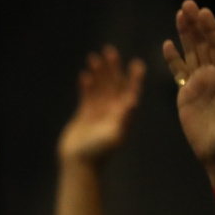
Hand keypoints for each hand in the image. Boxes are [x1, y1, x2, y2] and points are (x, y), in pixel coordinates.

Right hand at [58, 45, 145, 162]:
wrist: (79, 162)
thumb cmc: (97, 152)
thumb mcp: (113, 136)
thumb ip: (123, 120)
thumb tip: (132, 102)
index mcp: (122, 113)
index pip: (131, 90)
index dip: (134, 77)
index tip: (136, 63)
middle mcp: (112, 109)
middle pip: (114, 83)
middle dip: (113, 68)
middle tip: (109, 51)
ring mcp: (98, 110)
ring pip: (100, 86)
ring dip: (98, 72)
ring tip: (93, 58)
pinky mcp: (84, 113)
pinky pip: (86, 95)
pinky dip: (86, 85)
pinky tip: (84, 75)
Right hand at [163, 0, 214, 174]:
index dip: (211, 31)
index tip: (204, 14)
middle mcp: (213, 76)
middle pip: (204, 44)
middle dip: (196, 25)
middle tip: (187, 4)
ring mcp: (200, 84)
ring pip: (192, 53)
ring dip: (186, 34)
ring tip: (180, 14)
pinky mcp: (187, 94)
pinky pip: (180, 71)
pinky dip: (174, 58)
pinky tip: (168, 44)